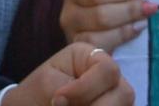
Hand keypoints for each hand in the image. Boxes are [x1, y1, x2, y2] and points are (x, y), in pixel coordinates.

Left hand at [4, 40, 132, 105]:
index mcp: (91, 56)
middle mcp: (107, 76)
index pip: (108, 71)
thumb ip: (74, 92)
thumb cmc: (34, 96)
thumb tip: (93, 104)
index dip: (86, 90)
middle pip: (124, 93)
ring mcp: (113, 97)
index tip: (57, 99)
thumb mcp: (49, 86)